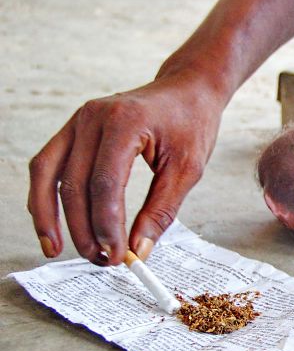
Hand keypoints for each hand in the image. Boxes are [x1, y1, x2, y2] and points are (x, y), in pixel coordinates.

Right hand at [28, 71, 225, 264]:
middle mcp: (93, 117)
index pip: (105, 183)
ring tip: (61, 250)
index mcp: (125, 122)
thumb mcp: (188, 169)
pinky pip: (48, 165)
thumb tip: (137, 251)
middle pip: (74, 184)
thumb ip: (161, 211)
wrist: (187, 90)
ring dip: (52, 217)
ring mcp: (78, 120)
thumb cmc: (191, 124)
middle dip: (84, 228)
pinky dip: (46, 196)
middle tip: (101, 260)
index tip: (117, 255)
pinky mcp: (73, 128)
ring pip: (49, 175)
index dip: (106, 224)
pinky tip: (52, 224)